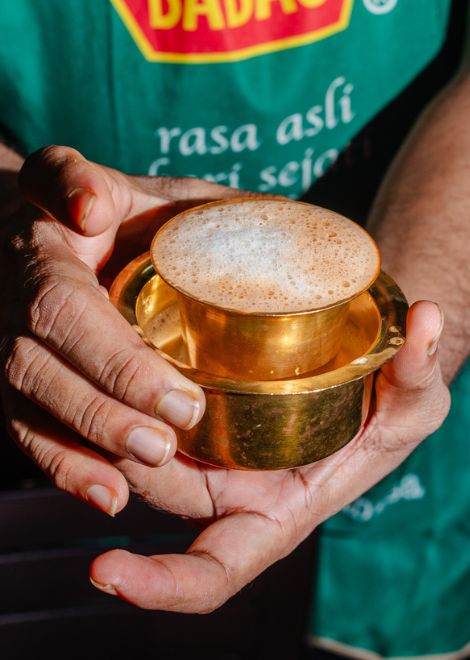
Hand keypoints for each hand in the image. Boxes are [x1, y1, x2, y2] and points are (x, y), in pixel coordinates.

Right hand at [0, 146, 245, 514]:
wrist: (47, 246)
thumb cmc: (119, 223)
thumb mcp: (159, 197)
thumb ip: (208, 208)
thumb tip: (295, 227)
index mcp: (59, 222)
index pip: (54, 197)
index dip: (70, 200)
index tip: (94, 215)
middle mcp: (22, 276)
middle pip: (50, 322)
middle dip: (114, 371)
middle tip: (180, 412)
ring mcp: (10, 334)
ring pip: (32, 384)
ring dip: (94, 426)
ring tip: (155, 455)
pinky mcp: (18, 384)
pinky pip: (27, 427)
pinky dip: (67, 463)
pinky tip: (109, 493)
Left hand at [90, 301, 448, 611]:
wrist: (367, 371)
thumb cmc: (392, 404)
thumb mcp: (414, 401)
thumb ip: (420, 374)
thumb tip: (434, 322)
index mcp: (274, 515)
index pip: (212, 570)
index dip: (161, 584)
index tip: (106, 573)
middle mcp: (232, 490)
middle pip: (160, 497)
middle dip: (124, 471)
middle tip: (101, 427)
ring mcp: (212, 451)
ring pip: (143, 452)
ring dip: (111, 430)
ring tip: (93, 385)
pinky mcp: (201, 411)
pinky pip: (148, 411)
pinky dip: (124, 396)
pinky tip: (104, 358)